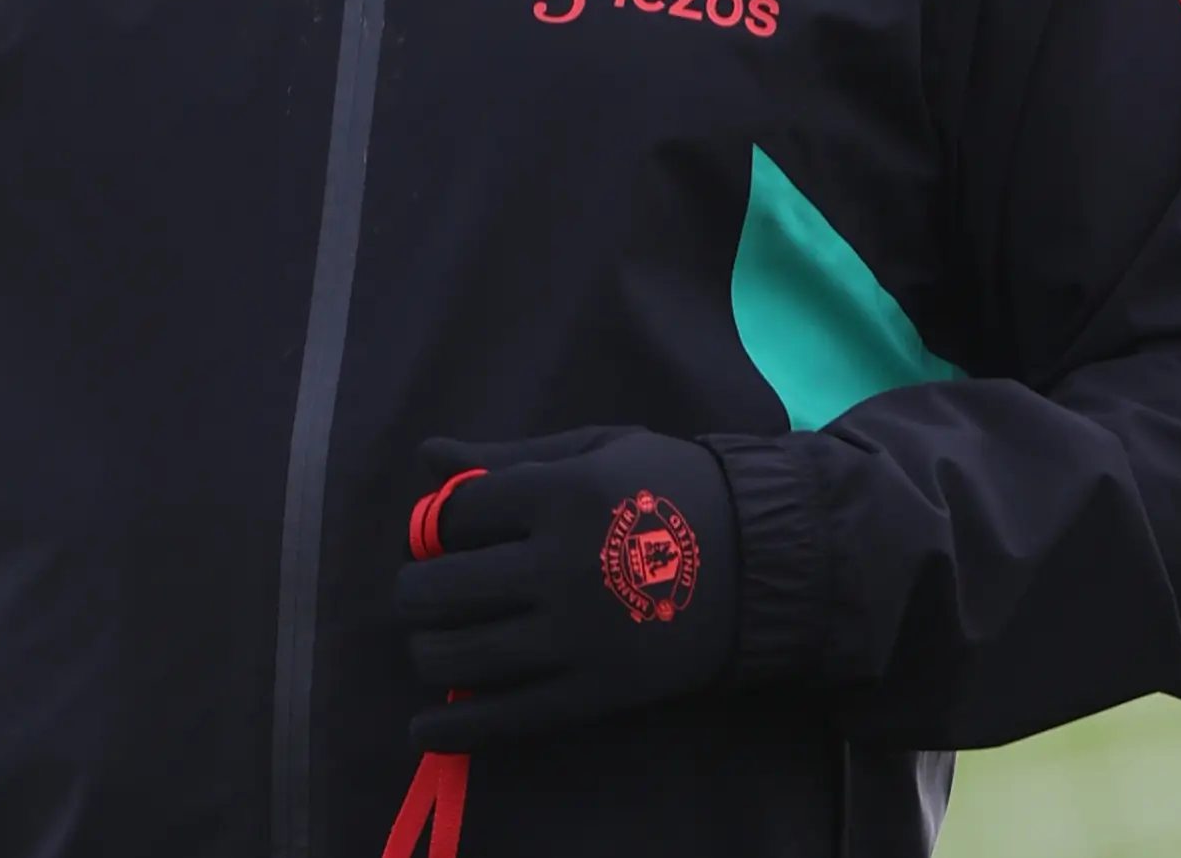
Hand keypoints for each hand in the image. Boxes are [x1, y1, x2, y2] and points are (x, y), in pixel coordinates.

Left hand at [395, 426, 737, 749]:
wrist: (765, 561)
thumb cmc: (670, 489)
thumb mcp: (594, 450)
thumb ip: (505, 458)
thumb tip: (424, 457)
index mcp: (558, 495)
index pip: (454, 517)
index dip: (439, 525)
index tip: (451, 532)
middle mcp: (558, 567)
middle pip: (439, 589)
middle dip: (416, 591)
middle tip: (424, 592)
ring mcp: (577, 636)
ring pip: (460, 654)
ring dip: (428, 649)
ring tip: (434, 642)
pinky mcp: (599, 690)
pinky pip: (511, 716)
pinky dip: (457, 726)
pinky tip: (423, 730)